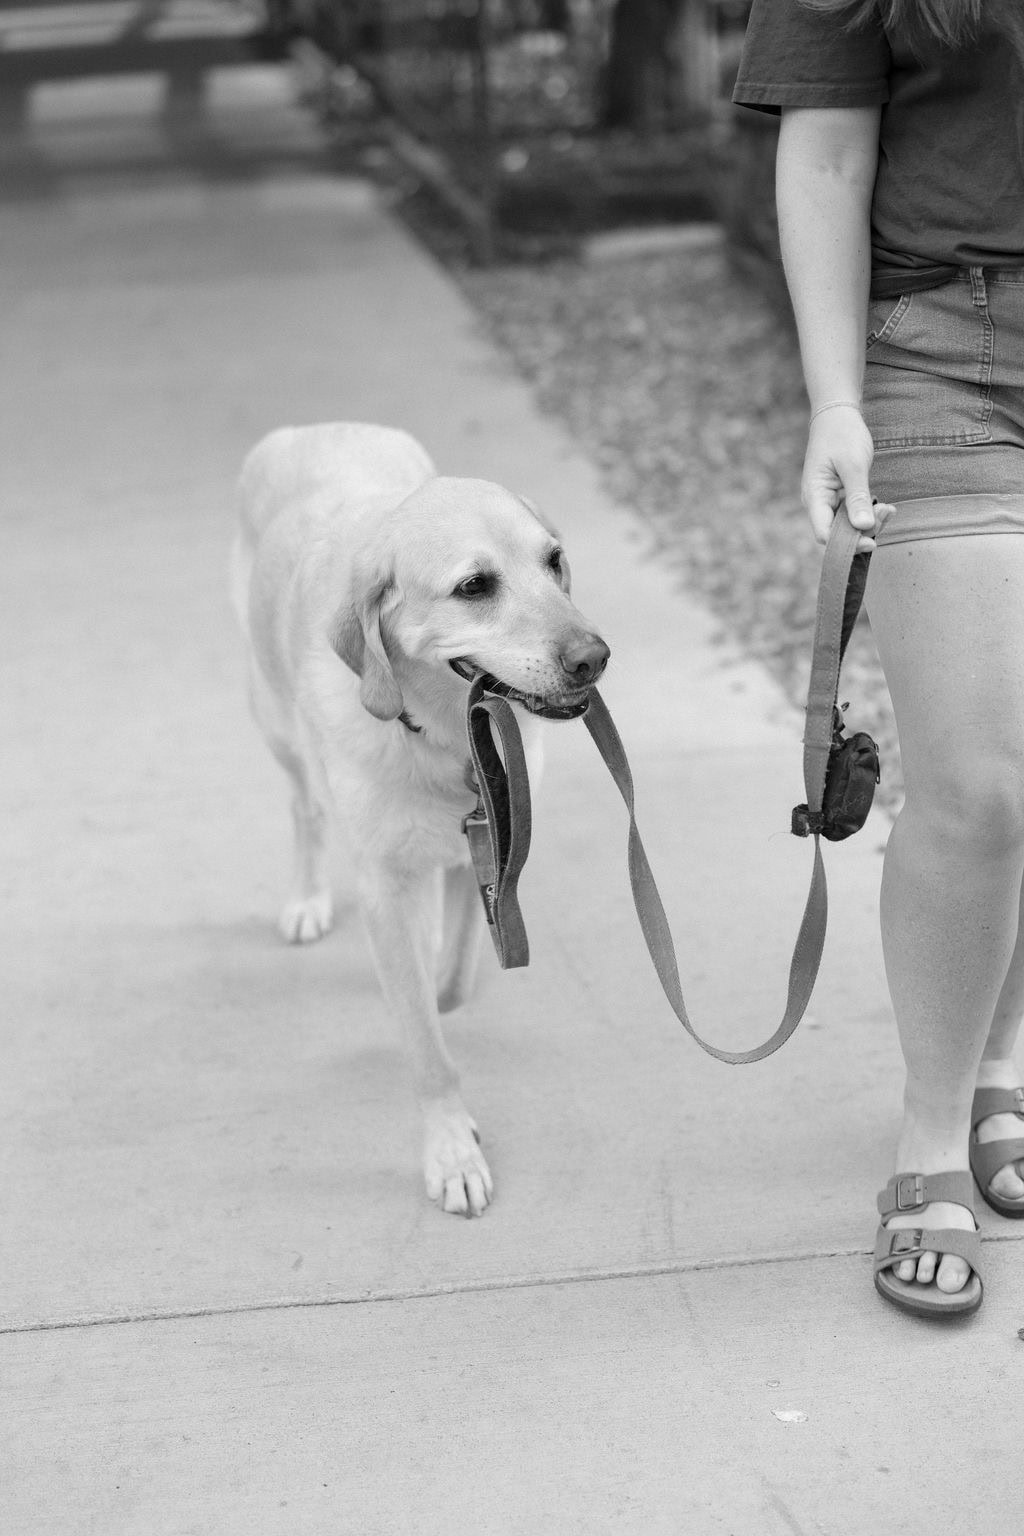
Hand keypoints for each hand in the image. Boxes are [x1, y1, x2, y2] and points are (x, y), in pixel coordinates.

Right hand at [801, 405, 893, 550]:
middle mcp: (819, 503)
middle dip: (863, 531)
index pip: (825, 534)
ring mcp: (830, 501)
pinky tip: (885, 506)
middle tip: (887, 513)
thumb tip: (863, 527)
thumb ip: (857, 497)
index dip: (847, 544)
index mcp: (815, 497)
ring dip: (870, 522)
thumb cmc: (842, 435)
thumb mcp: (853, 465)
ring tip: (889, 509)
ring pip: (849, 525)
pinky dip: (870, 513)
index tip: (872, 542)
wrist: (838, 415)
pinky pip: (855, 514)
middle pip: (838, 534)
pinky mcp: (841, 497)